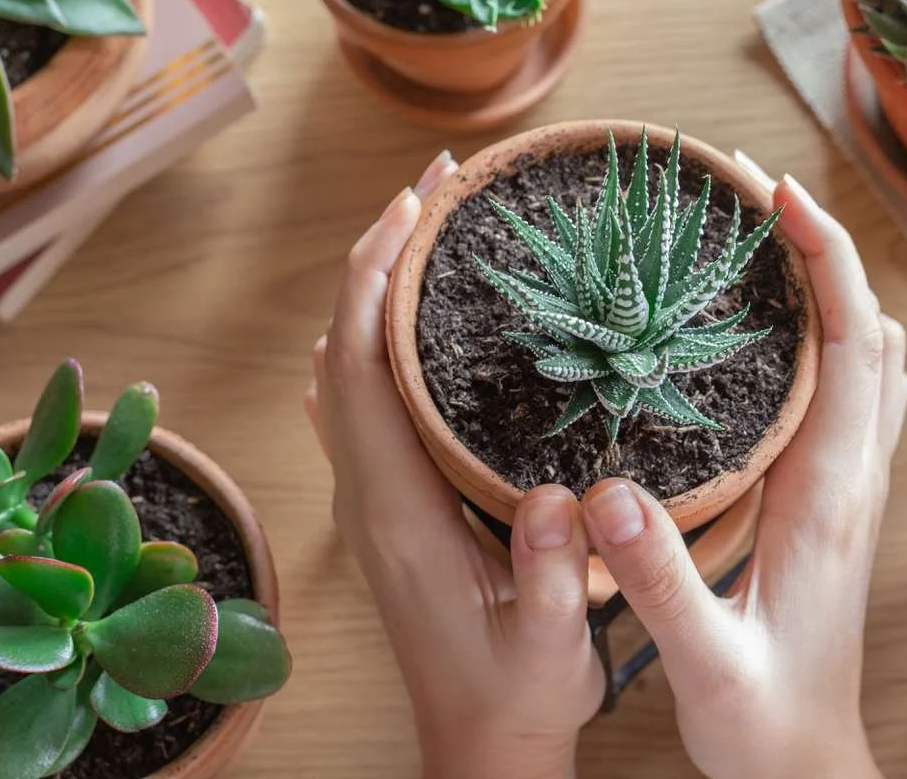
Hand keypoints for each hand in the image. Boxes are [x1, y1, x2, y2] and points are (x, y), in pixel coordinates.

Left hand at [306, 153, 603, 778]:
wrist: (482, 745)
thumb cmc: (518, 694)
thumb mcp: (547, 645)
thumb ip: (549, 576)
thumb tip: (559, 496)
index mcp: (395, 510)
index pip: (361, 368)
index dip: (378, 278)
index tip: (415, 203)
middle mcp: (367, 491)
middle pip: (347, 346)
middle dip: (381, 255)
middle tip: (439, 184)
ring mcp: (373, 495)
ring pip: (353, 367)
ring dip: (380, 289)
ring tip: (432, 224)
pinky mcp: (393, 502)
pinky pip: (368, 399)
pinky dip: (381, 337)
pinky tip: (408, 317)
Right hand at [579, 175, 906, 778]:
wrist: (807, 770)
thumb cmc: (764, 726)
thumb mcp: (707, 665)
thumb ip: (660, 582)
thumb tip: (605, 493)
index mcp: (831, 493)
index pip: (851, 340)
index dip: (824, 255)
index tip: (775, 192)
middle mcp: (853, 474)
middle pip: (866, 323)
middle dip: (819, 243)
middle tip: (745, 193)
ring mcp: (849, 486)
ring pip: (866, 353)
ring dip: (826, 283)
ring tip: (755, 239)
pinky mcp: (833, 502)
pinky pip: (848, 391)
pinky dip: (823, 332)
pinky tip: (766, 333)